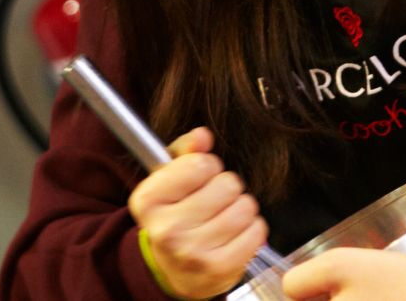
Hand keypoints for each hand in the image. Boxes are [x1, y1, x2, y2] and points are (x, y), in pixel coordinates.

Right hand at [128, 127, 267, 299]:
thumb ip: (186, 150)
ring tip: (223, 217)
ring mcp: (193, 253)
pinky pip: (256, 231)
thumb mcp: (170, 178)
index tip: (197, 178)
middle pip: (228, 184)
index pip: (200, 164)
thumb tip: (203, 135)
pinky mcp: (219, 269)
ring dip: (240, 207)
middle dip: (226, 187)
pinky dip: (252, 229)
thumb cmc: (175, 216)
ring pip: (245, 206)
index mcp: (148, 201)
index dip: (206, 166)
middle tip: (212, 202)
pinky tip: (234, 234)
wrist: (174, 270)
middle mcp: (166, 229)